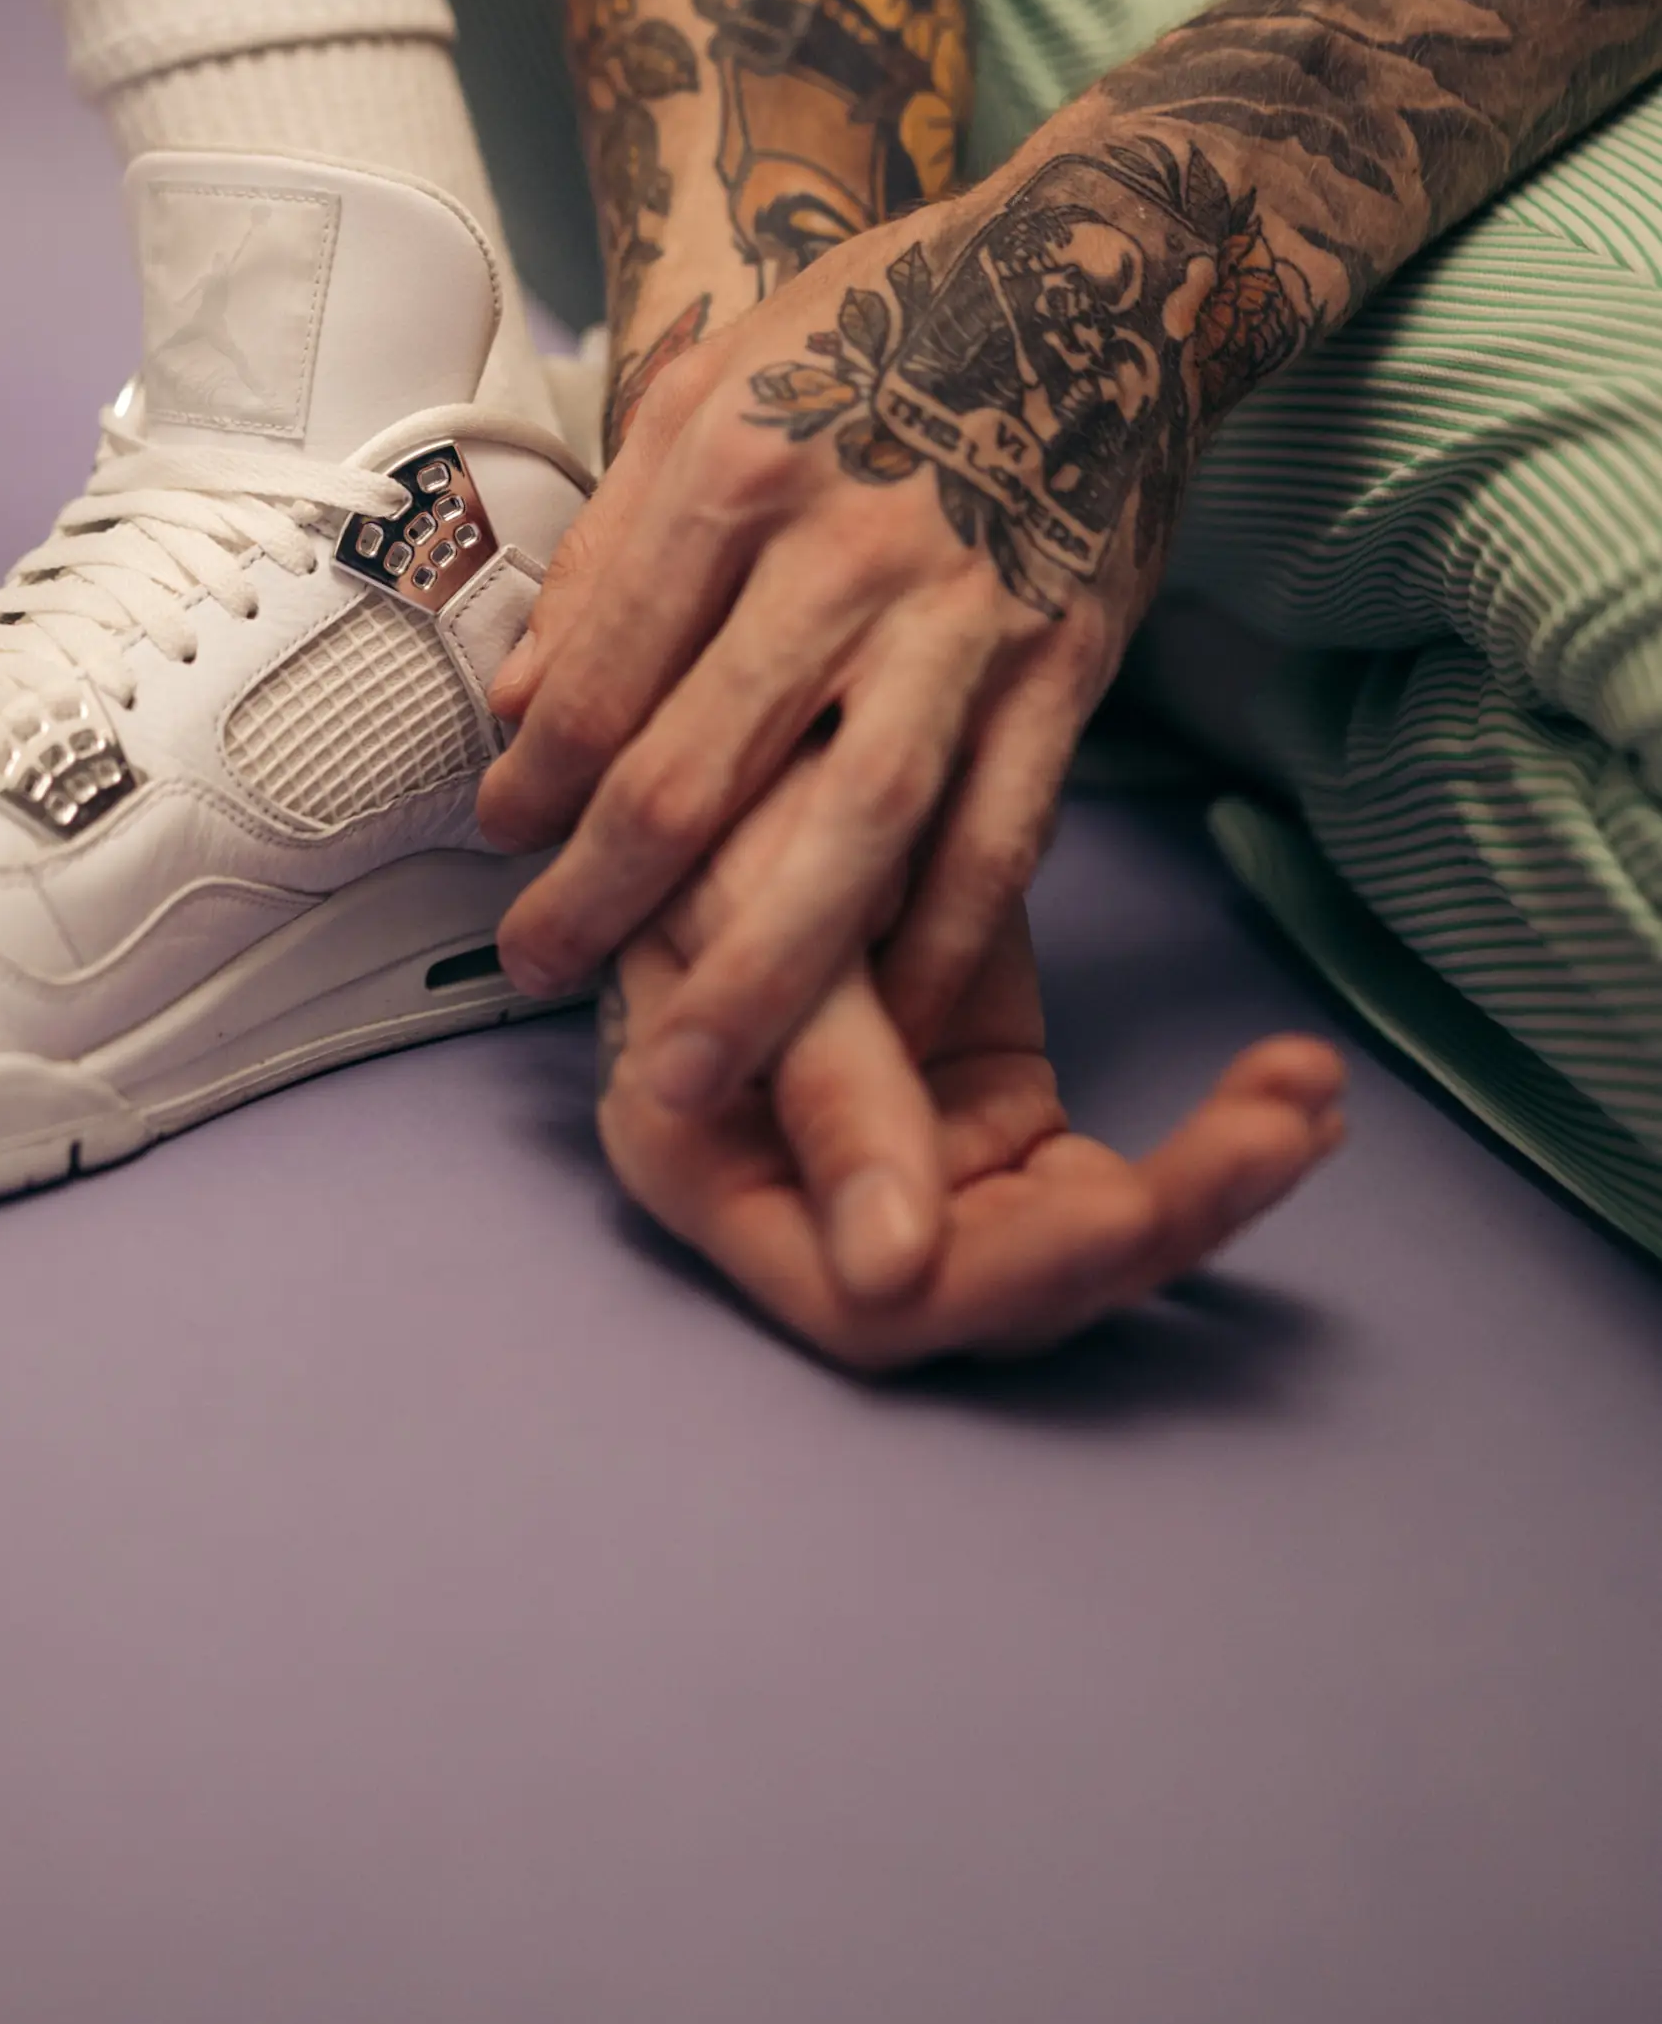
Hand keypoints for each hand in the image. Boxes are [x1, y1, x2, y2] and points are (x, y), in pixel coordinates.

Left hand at [481, 157, 1200, 1104]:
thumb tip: (530, 701)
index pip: (608, 667)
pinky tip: (879, 1019)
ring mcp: (968, 615)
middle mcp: (847, 548)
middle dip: (606, 894)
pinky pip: (1000, 831)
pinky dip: (939, 941)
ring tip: (690, 1065)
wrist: (1100, 274)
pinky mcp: (1069, 661)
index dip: (539, 776)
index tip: (497, 842)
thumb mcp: (714, 384)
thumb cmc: (880, 324)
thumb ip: (617, 545)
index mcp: (738, 467)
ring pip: (852, 826)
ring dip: (762, 966)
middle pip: (704, 764)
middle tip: (536, 974)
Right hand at [597, 771, 1346, 1368]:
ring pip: (1076, 1242)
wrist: (770, 718)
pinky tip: (1292, 1085)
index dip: (1000, 1278)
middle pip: (999, 1289)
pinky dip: (1207, 1138)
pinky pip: (1111, 1176)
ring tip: (1307, 1094)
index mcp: (715, 1178)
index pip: (866, 1304)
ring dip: (1210, 1182)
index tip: (1122, 1211)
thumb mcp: (759, 919)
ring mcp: (918, 1166)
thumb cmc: (717, 796)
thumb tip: (893, 1281)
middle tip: (1270, 1132)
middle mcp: (817, 1204)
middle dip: (1152, 1223)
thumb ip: (828, 1093)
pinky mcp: (997, 1121)